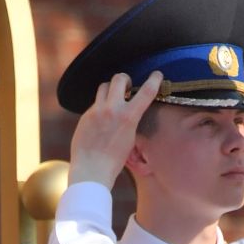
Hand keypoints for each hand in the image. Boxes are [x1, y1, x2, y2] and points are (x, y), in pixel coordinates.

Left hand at [68, 72, 162, 189]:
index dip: (155, 79)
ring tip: (113, 98)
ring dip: (111, 89)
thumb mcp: (130, 138)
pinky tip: (101, 120)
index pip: (147, 91)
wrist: (92, 169)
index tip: (157, 74)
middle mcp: (112, 109)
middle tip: (127, 86)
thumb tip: (129, 109)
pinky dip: (101, 106)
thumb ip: (130, 120)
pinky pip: (95, 103)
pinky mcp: (86, 115)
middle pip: (119, 78)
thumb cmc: (114, 160)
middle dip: (125, 79)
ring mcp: (97, 111)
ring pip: (104, 86)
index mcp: (129, 117)